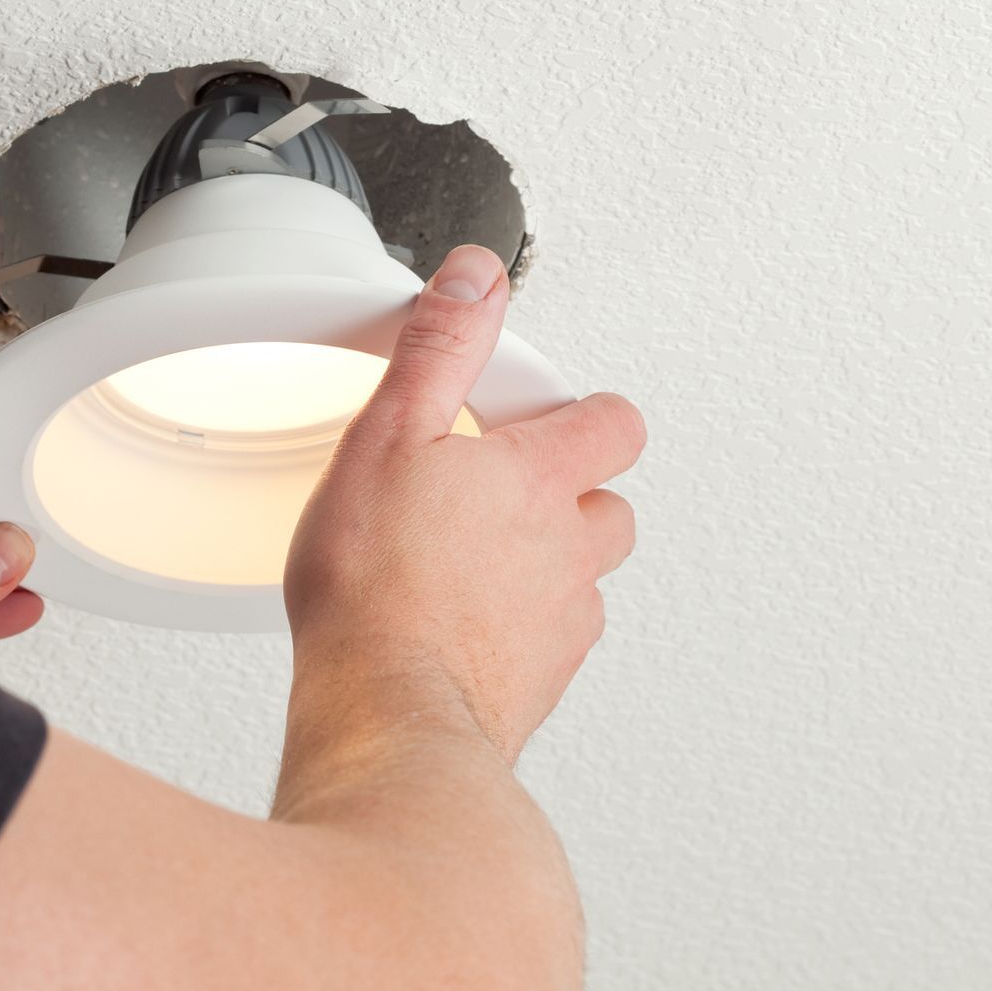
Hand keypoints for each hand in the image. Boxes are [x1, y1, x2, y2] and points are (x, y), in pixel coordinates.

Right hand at [283, 245, 644, 761]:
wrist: (386, 712)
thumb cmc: (378, 587)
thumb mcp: (389, 435)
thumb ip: (440, 349)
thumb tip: (475, 278)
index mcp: (540, 480)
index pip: (613, 424)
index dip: (588, 411)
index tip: (547, 411)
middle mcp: (569, 551)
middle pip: (612, 506)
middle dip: (576, 491)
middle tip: (515, 486)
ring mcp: (560, 623)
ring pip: (586, 579)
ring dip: (553, 562)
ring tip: (487, 558)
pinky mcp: (539, 683)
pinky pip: (553, 643)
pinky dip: (524, 629)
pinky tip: (469, 627)